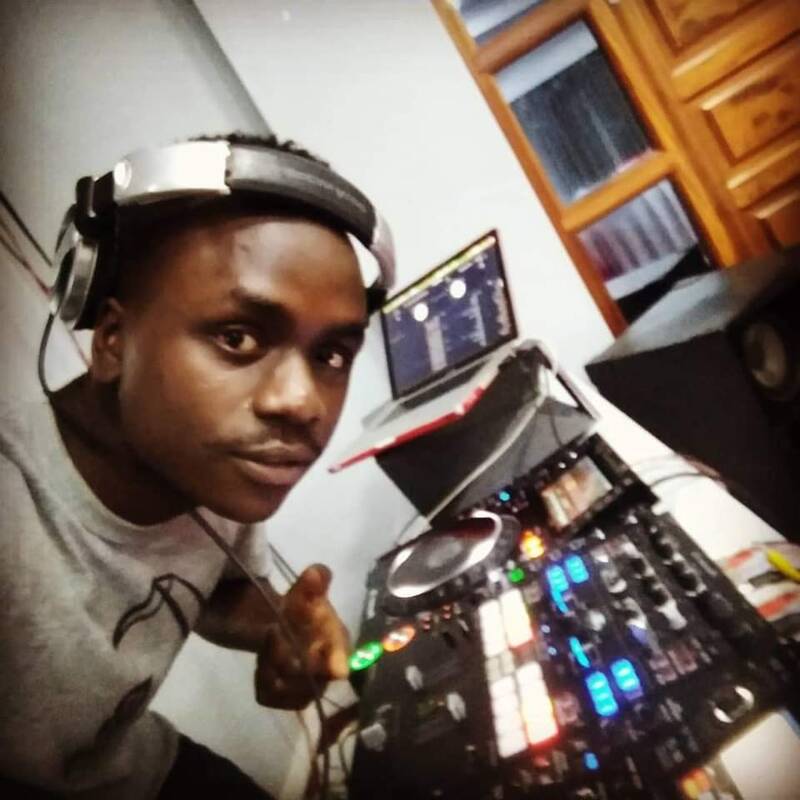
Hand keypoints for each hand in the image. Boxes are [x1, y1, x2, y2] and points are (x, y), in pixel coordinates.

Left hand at [254, 564, 349, 708]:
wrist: (287, 629)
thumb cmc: (303, 611)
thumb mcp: (305, 593)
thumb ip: (312, 585)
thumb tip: (316, 572)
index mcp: (339, 646)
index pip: (342, 659)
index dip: (338, 661)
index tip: (335, 667)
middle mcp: (327, 673)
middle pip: (309, 677)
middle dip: (288, 655)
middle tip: (273, 631)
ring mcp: (306, 690)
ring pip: (285, 690)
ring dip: (271, 666)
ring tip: (267, 644)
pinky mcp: (285, 700)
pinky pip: (268, 697)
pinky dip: (261, 680)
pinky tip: (263, 665)